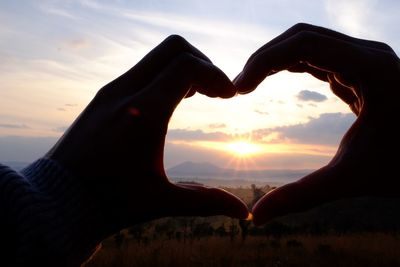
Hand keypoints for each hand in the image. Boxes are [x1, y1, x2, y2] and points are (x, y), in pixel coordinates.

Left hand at [47, 35, 247, 233]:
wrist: (57, 200)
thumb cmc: (108, 202)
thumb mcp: (161, 200)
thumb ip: (206, 201)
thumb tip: (244, 213)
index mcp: (144, 114)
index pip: (188, 66)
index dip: (216, 76)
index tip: (229, 97)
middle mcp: (125, 93)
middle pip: (174, 48)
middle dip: (202, 63)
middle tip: (214, 91)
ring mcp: (111, 91)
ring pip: (156, 56)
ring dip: (182, 67)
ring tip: (194, 96)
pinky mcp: (103, 96)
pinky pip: (140, 69)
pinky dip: (162, 75)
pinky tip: (167, 101)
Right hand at [234, 23, 399, 224]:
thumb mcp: (351, 179)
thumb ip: (301, 196)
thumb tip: (257, 216)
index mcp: (371, 69)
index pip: (303, 45)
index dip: (264, 61)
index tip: (239, 89)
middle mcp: (369, 55)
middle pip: (302, 37)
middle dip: (265, 57)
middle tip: (240, 87)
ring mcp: (365, 59)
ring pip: (309, 43)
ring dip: (276, 60)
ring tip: (250, 84)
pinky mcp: (360, 70)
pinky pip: (318, 58)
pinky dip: (291, 66)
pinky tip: (273, 80)